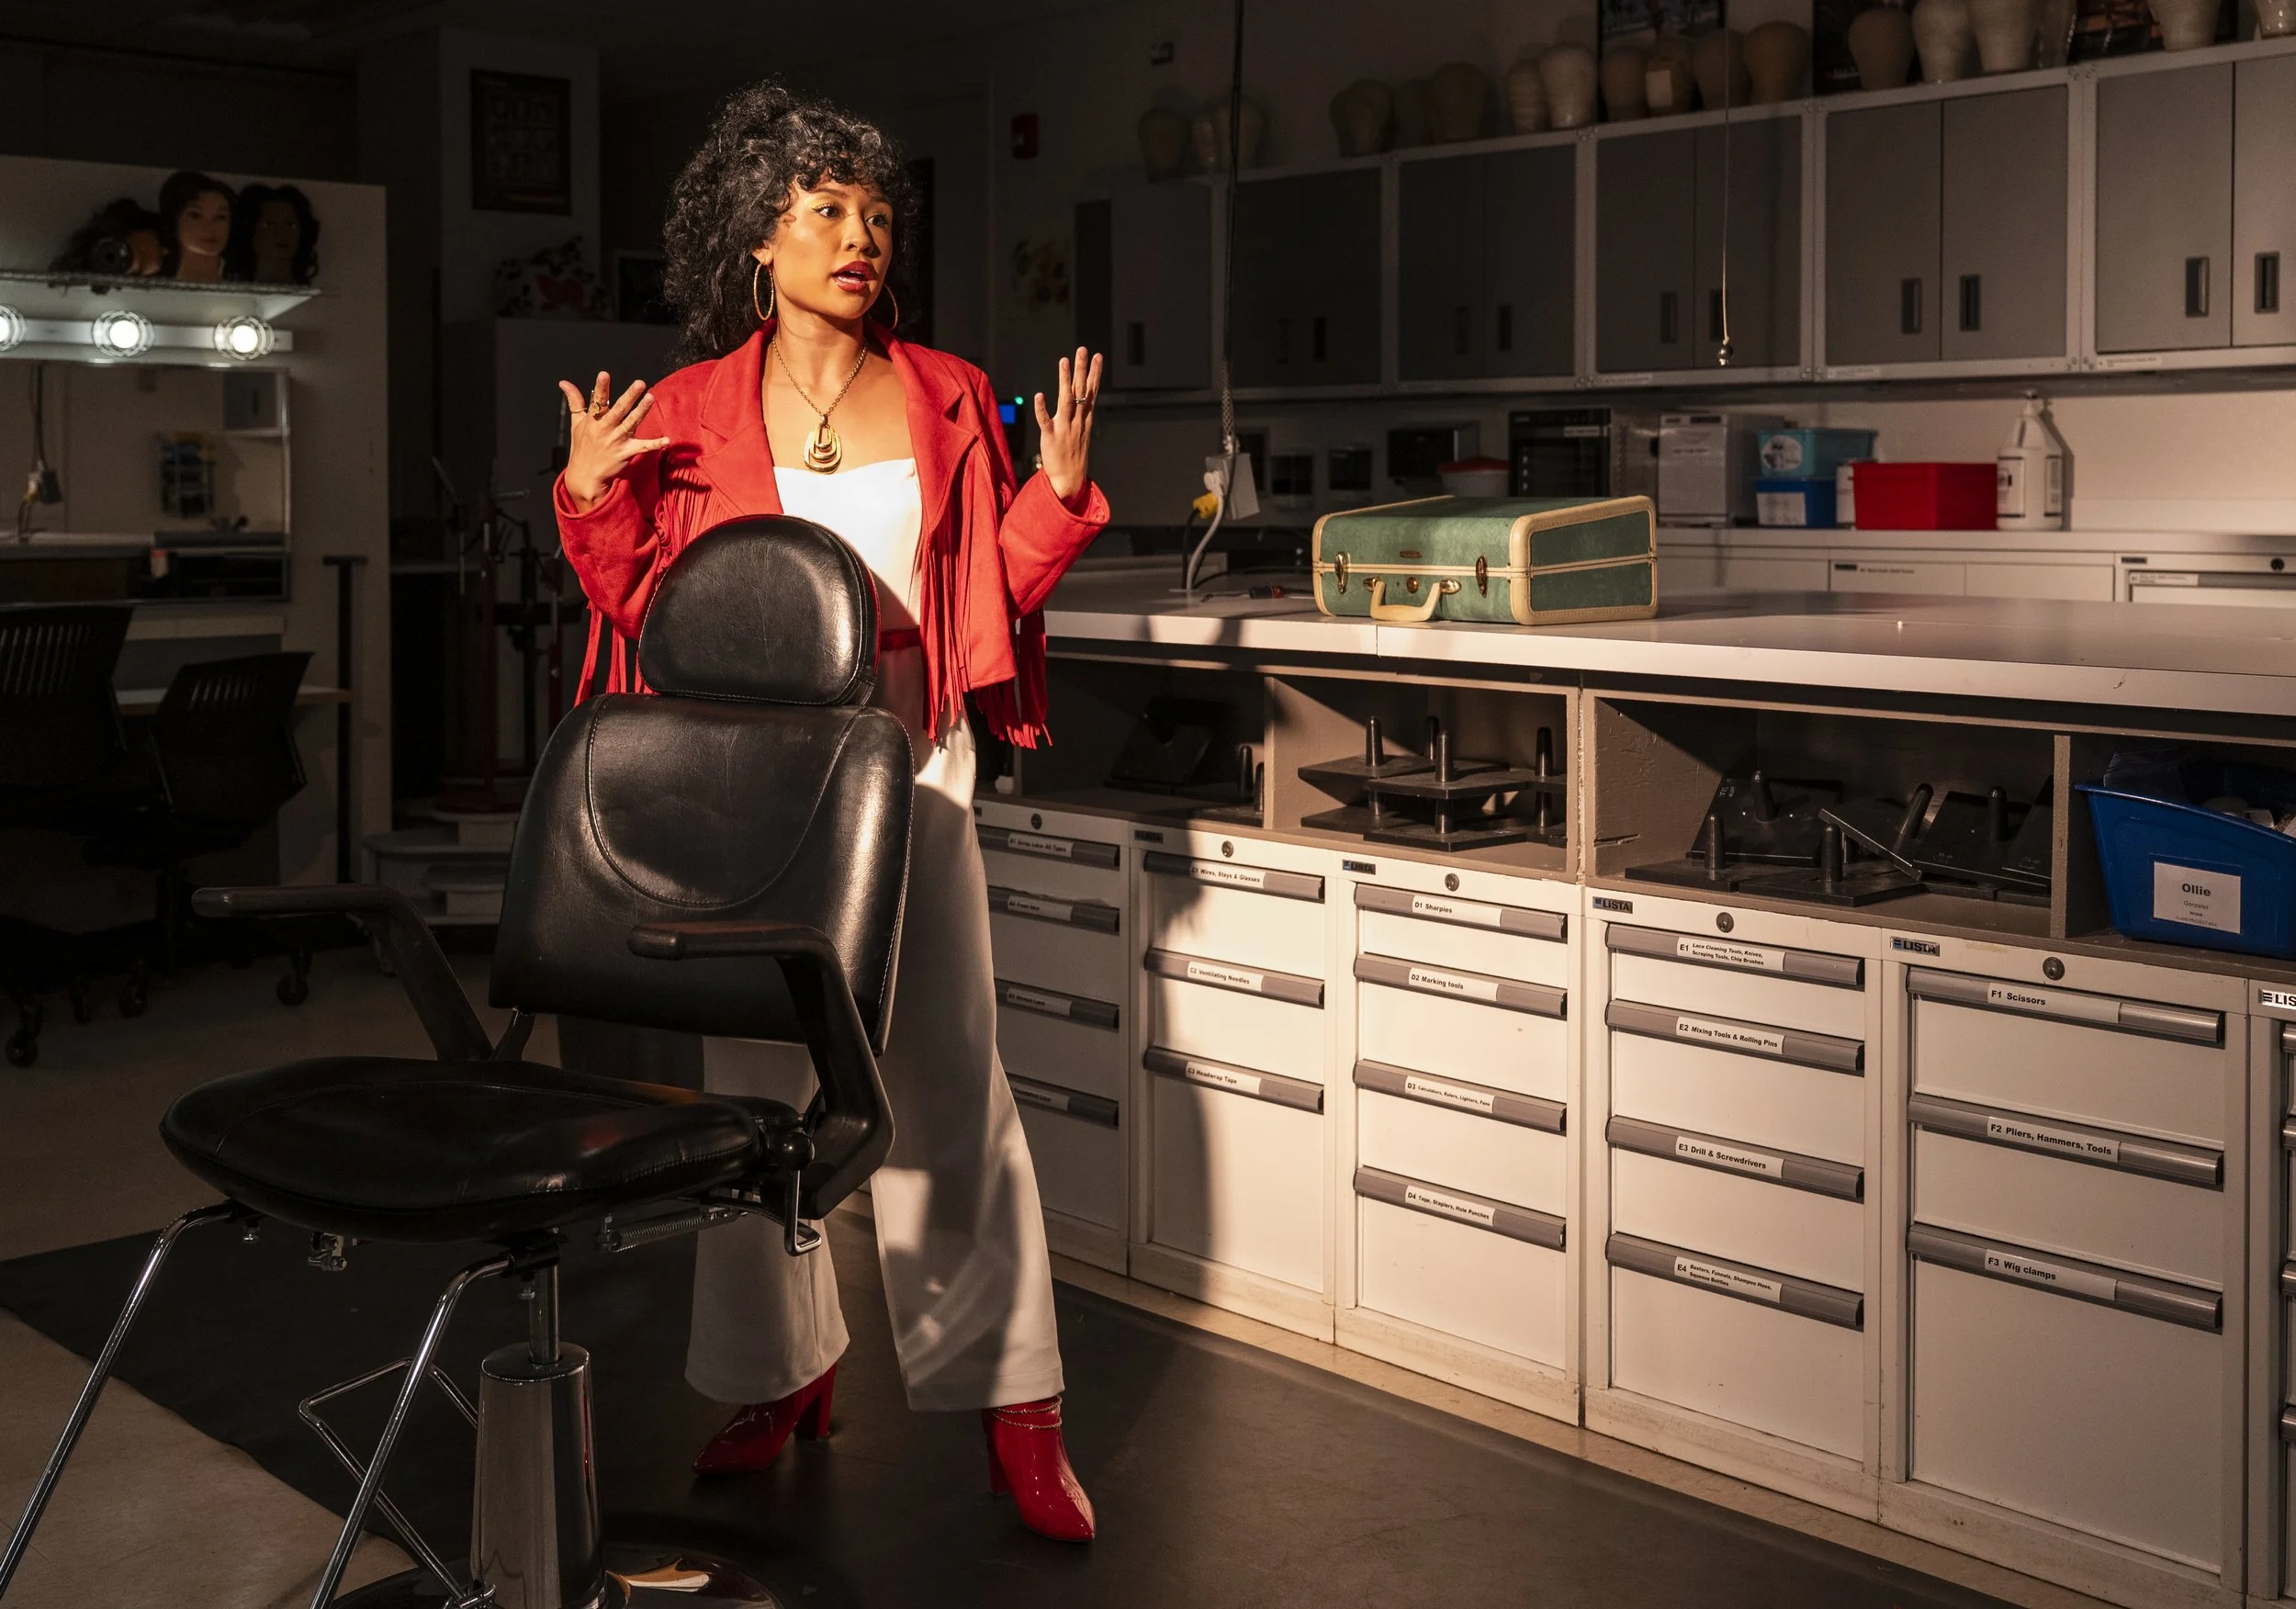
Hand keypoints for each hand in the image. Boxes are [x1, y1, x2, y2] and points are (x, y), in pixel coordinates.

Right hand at [557, 371, 669, 512]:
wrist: (585, 475)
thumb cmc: (582, 446)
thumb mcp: (576, 422)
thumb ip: (575, 401)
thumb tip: (564, 382)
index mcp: (594, 420)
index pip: (598, 400)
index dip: (601, 387)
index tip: (604, 374)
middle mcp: (605, 429)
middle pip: (619, 409)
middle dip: (629, 396)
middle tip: (640, 383)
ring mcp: (616, 441)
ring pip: (631, 423)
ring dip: (641, 411)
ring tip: (651, 397)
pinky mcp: (626, 453)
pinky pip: (643, 447)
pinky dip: (655, 444)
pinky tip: (667, 440)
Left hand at [1034, 347, 1101, 504]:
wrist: (1069, 481)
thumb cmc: (1073, 456)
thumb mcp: (1081, 431)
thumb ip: (1079, 413)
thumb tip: (1081, 397)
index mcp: (1085, 419)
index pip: (1091, 391)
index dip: (1095, 373)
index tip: (1098, 356)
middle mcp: (1077, 421)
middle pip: (1080, 391)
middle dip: (1083, 369)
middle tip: (1083, 349)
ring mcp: (1065, 429)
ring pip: (1066, 401)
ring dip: (1065, 380)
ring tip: (1064, 361)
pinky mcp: (1051, 438)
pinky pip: (1046, 421)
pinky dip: (1042, 409)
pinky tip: (1039, 395)